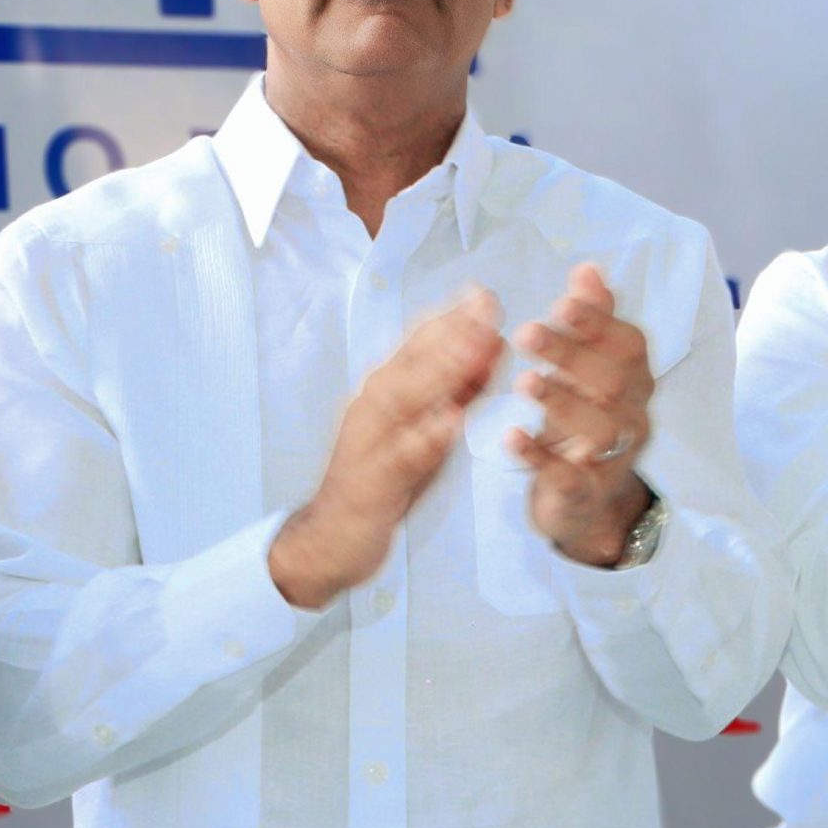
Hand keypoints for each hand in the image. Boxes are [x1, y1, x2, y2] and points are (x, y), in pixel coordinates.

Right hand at [271, 290, 502, 608]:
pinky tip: (450, 422)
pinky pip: (399, 456)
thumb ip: (459, 388)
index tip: (485, 292)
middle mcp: (373, 404)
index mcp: (387, 388)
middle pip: (410, 359)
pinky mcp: (372, 480)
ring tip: (472, 349)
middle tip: (486, 305)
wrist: (334, 535)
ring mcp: (369, 440)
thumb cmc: (387, 473)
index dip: (452, 315)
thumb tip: (493, 343)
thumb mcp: (428, 424)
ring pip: (400, 398)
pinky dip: (423, 437)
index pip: (419, 343)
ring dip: (437, 371)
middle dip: (449, 330)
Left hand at [508, 263, 658, 565]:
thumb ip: (593, 322)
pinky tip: (511, 437)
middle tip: (526, 332)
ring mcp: (612, 459)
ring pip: (600, 428)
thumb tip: (589, 269)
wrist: (588, 505)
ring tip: (523, 381)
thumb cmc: (584, 423)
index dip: (598, 323)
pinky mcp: (585, 494)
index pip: (629, 345)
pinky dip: (539, 457)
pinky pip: (569, 477)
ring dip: (562, 401)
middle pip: (613, 381)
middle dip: (571, 354)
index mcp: (634, 381)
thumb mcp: (591, 371)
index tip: (561, 303)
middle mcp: (632, 417)